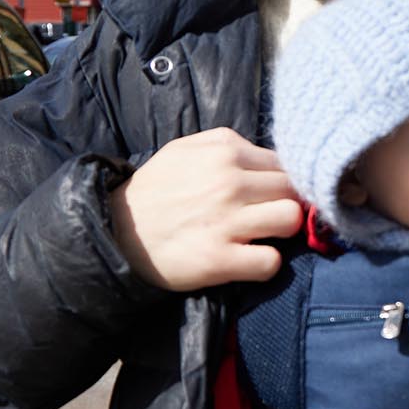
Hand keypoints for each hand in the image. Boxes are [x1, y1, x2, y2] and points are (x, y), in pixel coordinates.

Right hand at [109, 128, 303, 290]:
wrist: (115, 231)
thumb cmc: (156, 189)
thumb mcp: (185, 149)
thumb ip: (228, 144)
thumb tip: (273, 158)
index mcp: (225, 152)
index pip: (284, 164)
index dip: (282, 182)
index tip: (269, 196)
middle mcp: (229, 183)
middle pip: (292, 190)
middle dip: (284, 204)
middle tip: (265, 218)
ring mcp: (226, 222)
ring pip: (291, 220)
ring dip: (281, 232)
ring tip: (260, 236)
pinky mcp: (219, 260)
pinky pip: (270, 263)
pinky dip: (264, 265)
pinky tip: (247, 260)